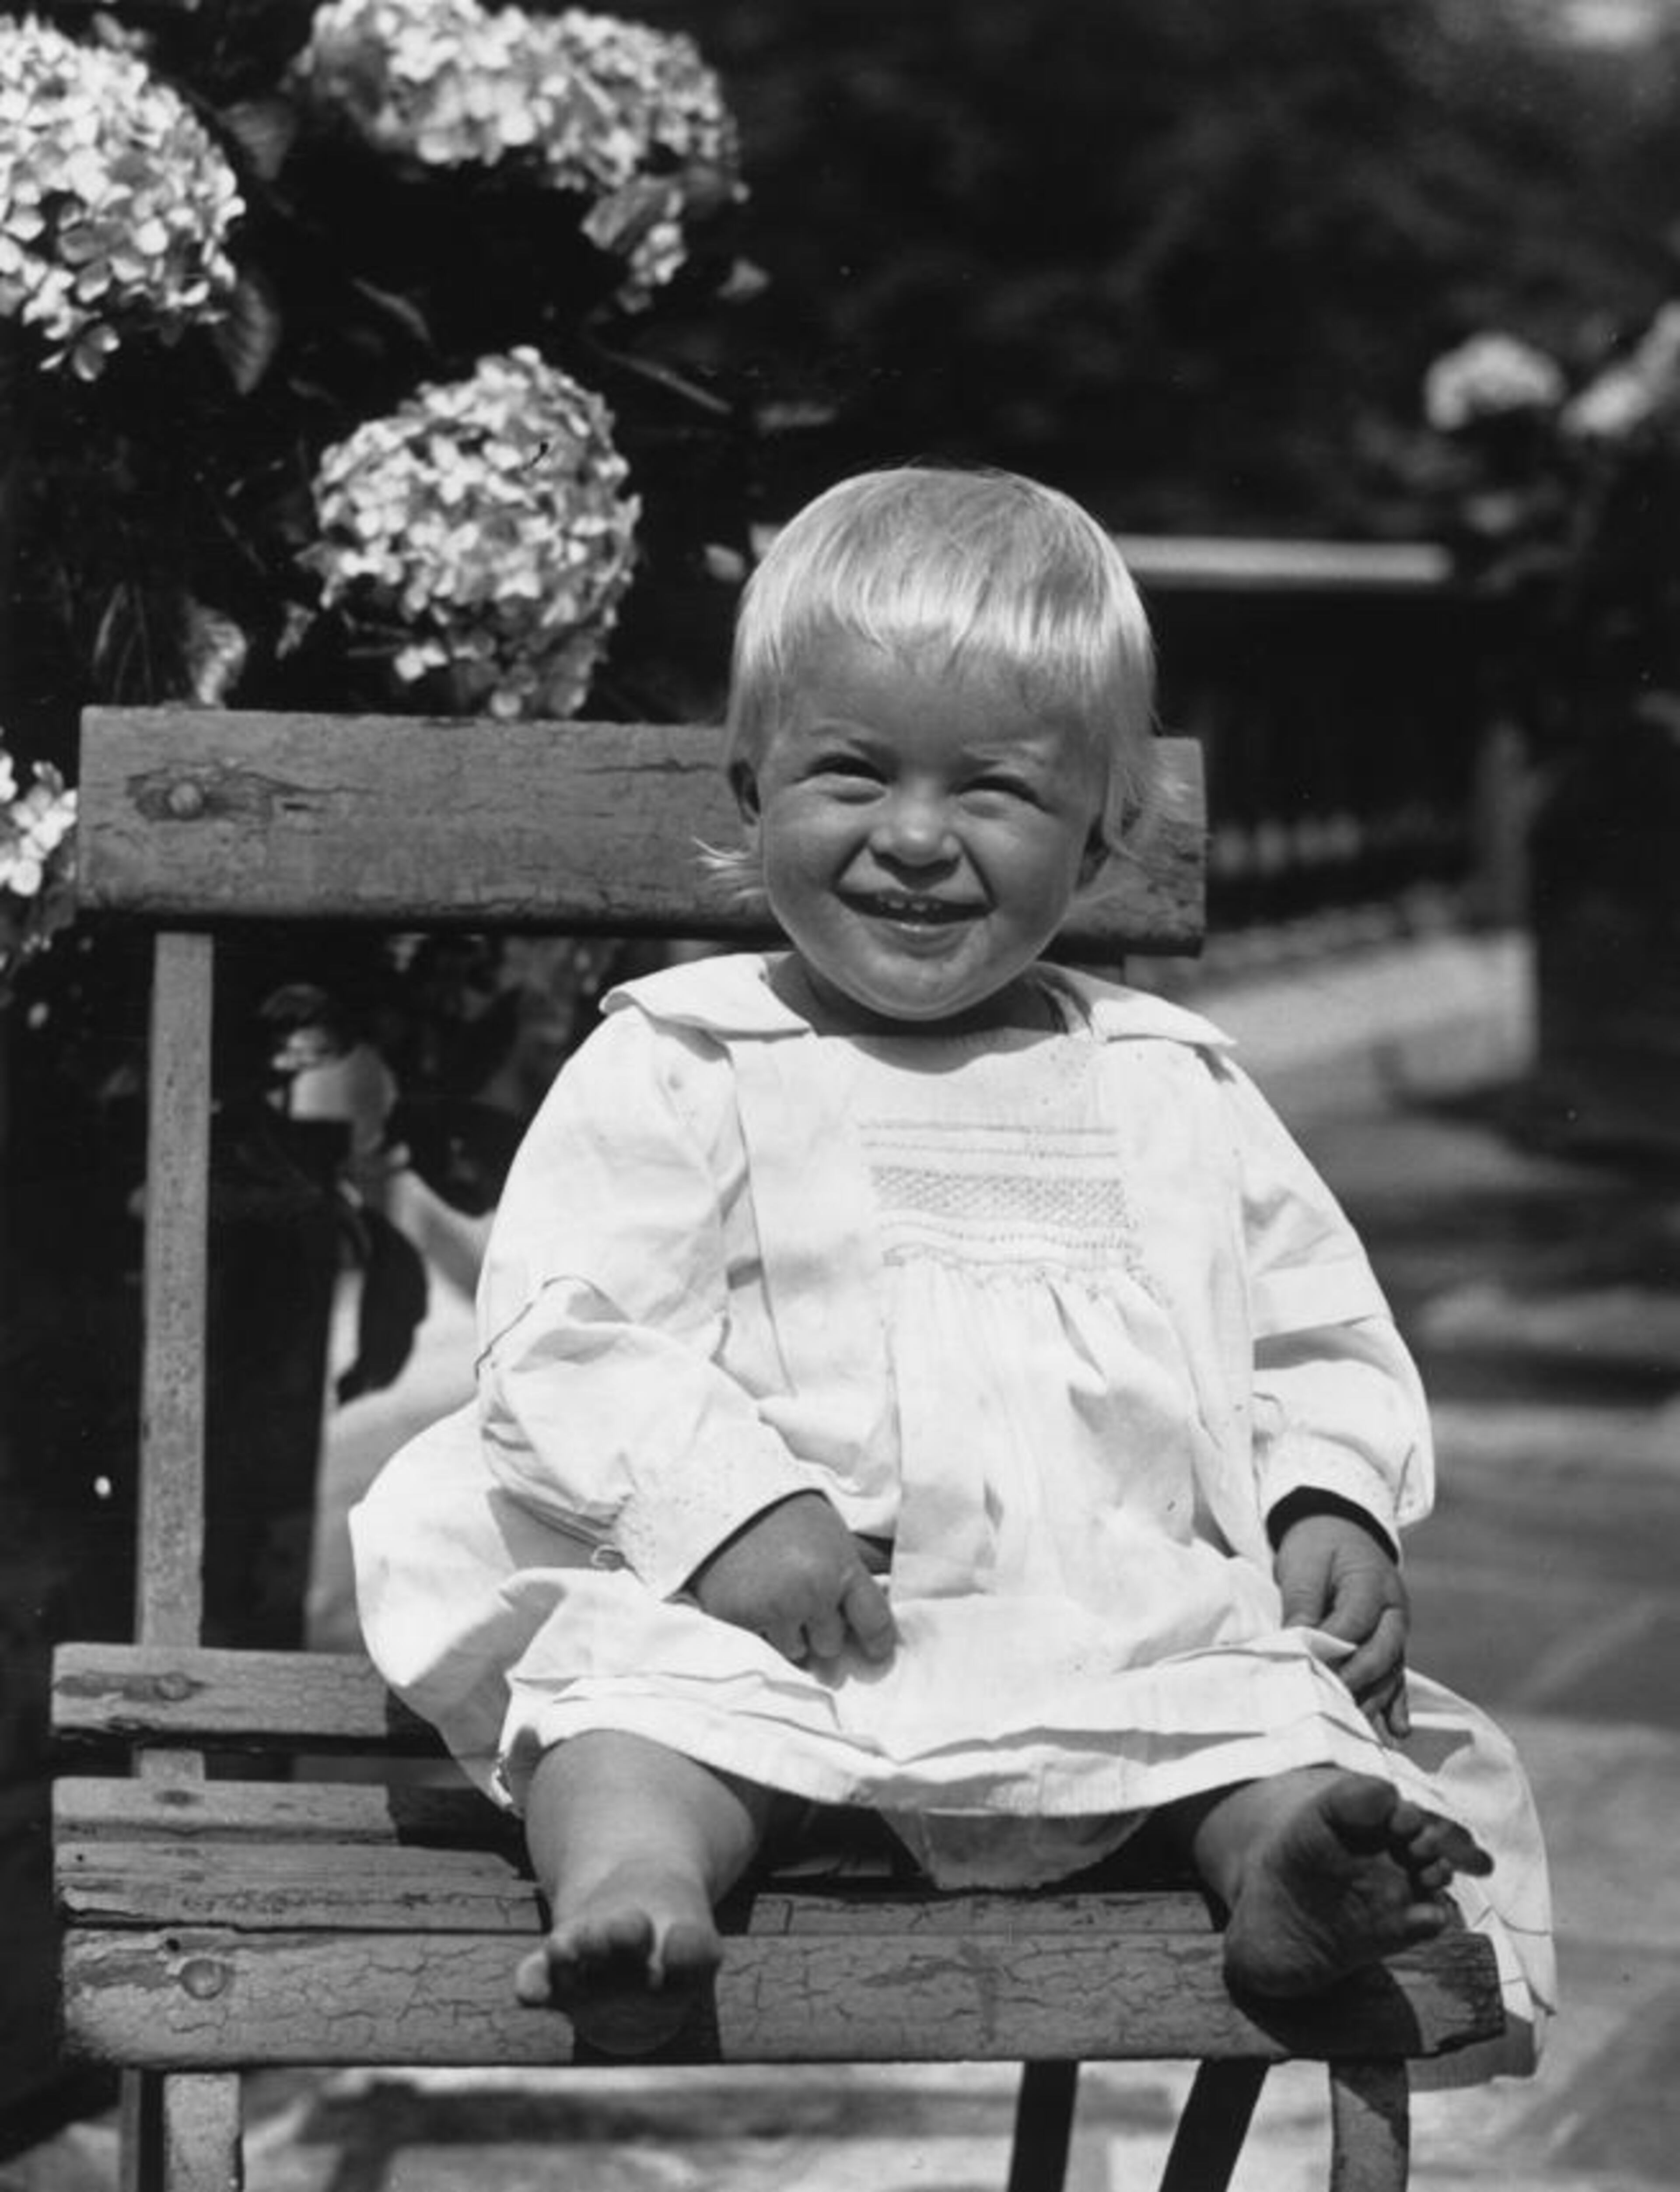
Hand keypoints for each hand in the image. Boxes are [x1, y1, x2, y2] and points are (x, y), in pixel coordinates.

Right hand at [688, 1492, 896, 1666]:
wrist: (727, 1498)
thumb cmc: (788, 1514)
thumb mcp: (834, 1532)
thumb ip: (862, 1561)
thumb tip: (896, 1578)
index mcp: (841, 1570)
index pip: (874, 1624)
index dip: (877, 1642)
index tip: (874, 1651)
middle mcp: (811, 1593)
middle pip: (831, 1644)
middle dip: (821, 1630)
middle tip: (803, 1600)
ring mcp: (773, 1609)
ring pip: (794, 1651)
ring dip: (789, 1634)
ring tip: (775, 1598)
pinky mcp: (738, 1619)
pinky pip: (760, 1645)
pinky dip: (758, 1630)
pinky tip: (752, 1600)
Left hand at [1273, 1512, 1410, 1738]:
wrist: (1335, 1529)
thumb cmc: (1316, 1546)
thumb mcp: (1303, 1567)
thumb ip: (1303, 1606)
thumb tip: (1293, 1646)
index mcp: (1372, 1582)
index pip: (1355, 1621)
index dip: (1333, 1649)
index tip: (1310, 1673)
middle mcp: (1393, 1609)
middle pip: (1382, 1651)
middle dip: (1356, 1680)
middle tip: (1330, 1705)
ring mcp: (1395, 1629)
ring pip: (1390, 1670)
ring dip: (1373, 1700)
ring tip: (1355, 1730)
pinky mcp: (1389, 1644)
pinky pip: (1395, 1676)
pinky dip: (1395, 1704)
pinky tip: (1396, 1732)